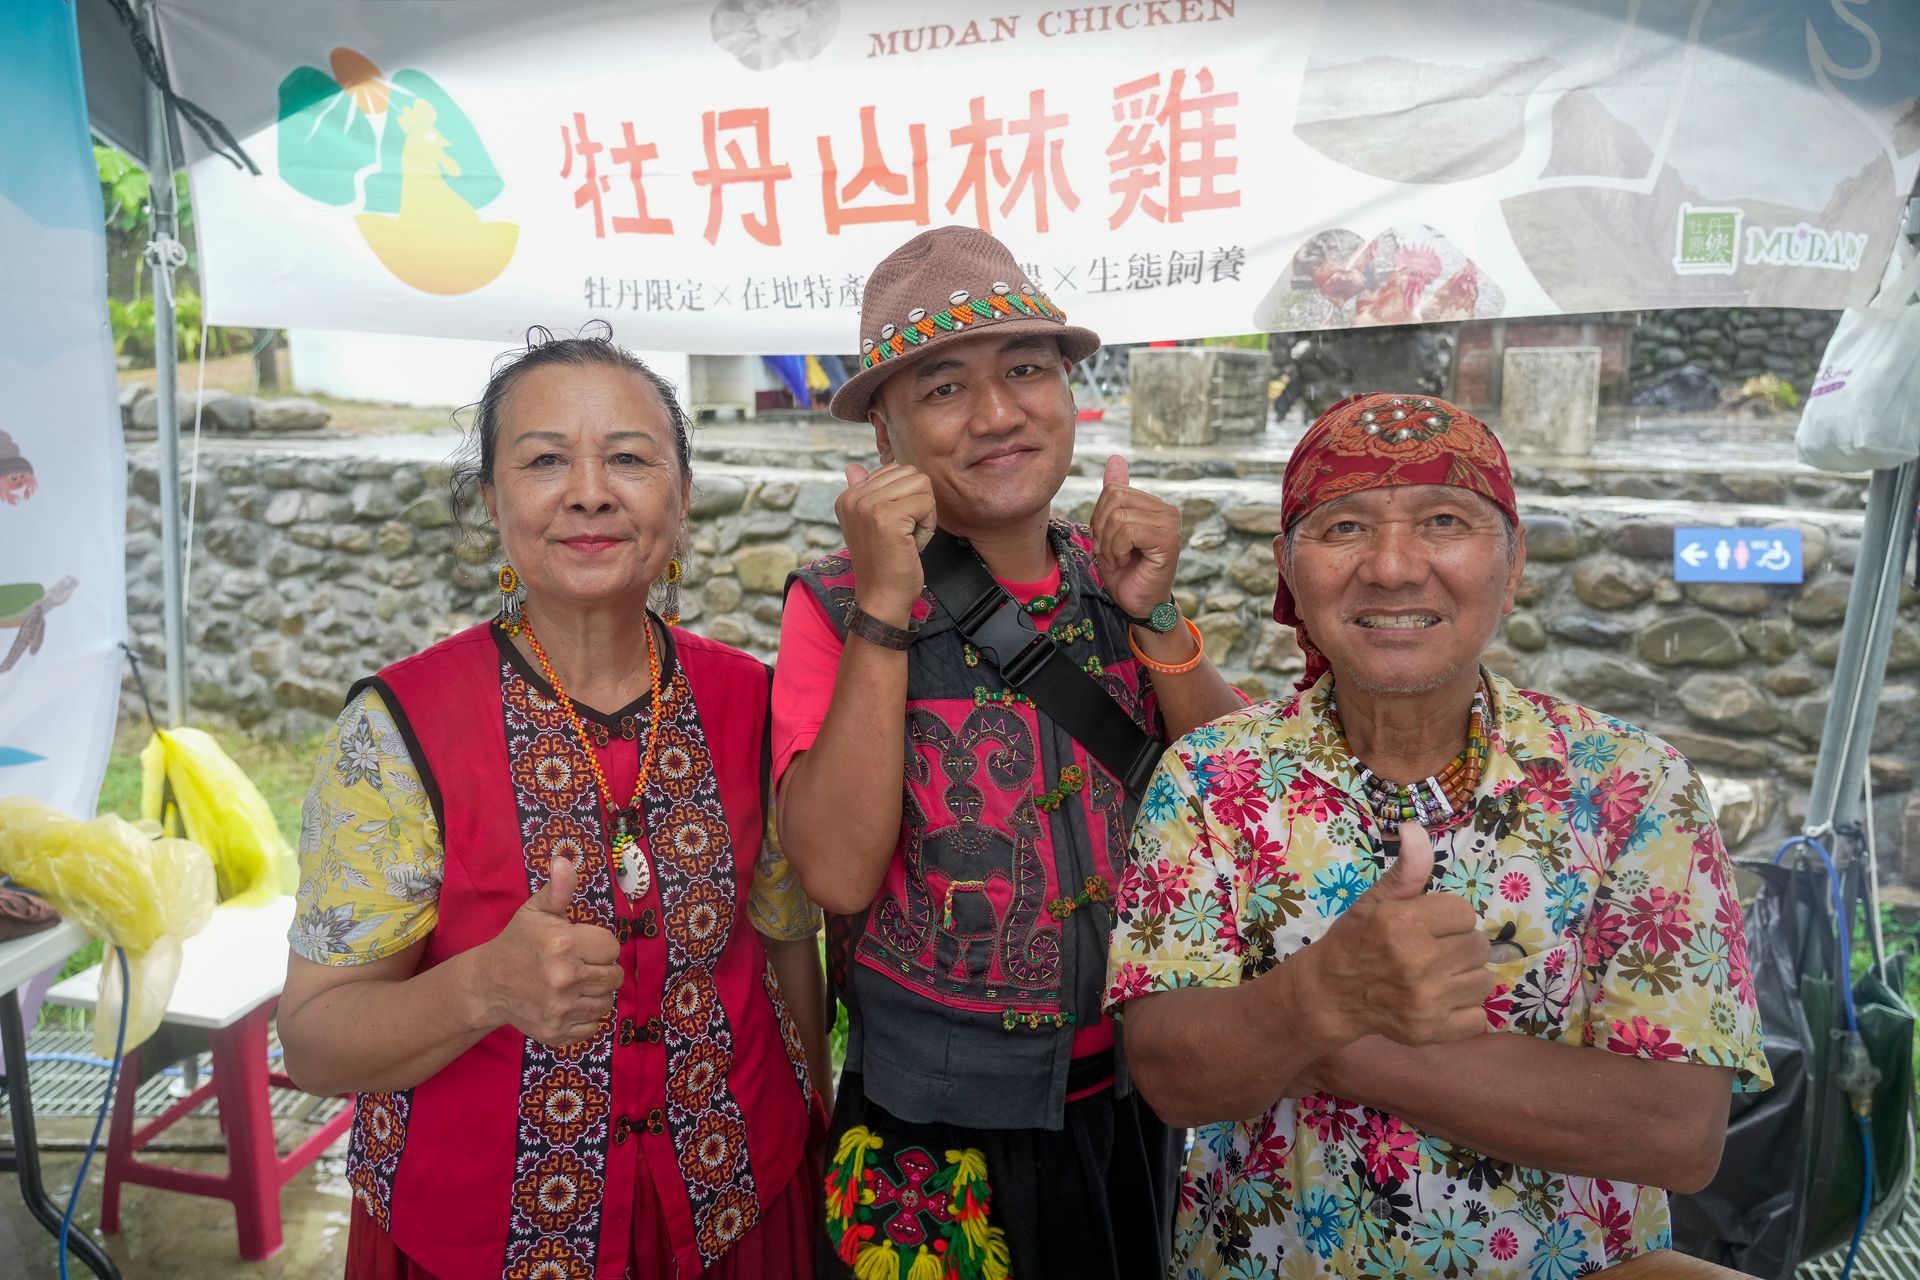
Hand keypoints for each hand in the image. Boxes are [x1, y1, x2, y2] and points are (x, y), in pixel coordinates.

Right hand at [473, 856, 621, 1046]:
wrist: (488, 985)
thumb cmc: (518, 943)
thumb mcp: (536, 911)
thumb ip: (558, 889)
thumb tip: (564, 860)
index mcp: (563, 945)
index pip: (611, 947)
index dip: (600, 945)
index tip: (582, 945)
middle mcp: (564, 979)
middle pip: (614, 977)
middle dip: (602, 969)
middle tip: (581, 965)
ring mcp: (560, 1009)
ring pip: (606, 1003)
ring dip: (595, 993)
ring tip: (575, 983)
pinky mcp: (557, 1033)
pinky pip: (593, 1026)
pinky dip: (585, 1016)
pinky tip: (569, 1003)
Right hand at [837, 462, 935, 623]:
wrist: (881, 598)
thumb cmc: (883, 563)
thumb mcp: (870, 523)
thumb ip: (865, 493)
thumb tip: (852, 466)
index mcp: (848, 495)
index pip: (894, 470)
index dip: (906, 498)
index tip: (894, 527)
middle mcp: (853, 496)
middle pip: (910, 474)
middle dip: (918, 503)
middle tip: (904, 533)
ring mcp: (868, 505)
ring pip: (921, 485)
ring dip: (924, 513)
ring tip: (907, 537)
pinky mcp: (887, 516)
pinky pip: (927, 503)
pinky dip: (928, 525)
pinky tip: (912, 543)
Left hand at [1089, 455, 1182, 619]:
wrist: (1138, 604)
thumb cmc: (1125, 571)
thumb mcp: (1111, 529)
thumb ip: (1114, 495)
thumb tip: (1115, 458)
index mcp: (1153, 504)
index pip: (1113, 490)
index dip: (1099, 517)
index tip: (1106, 541)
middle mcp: (1166, 510)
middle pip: (1114, 497)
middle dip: (1102, 528)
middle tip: (1111, 551)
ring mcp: (1170, 524)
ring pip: (1119, 516)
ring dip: (1109, 544)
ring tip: (1120, 559)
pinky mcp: (1168, 540)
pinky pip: (1128, 531)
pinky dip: (1117, 550)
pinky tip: (1126, 562)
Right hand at [1294, 824, 1492, 1047]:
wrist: (1330, 994)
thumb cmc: (1355, 940)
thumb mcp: (1376, 899)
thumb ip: (1407, 869)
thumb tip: (1414, 827)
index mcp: (1404, 923)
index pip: (1464, 912)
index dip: (1446, 918)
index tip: (1425, 926)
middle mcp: (1418, 962)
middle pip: (1478, 945)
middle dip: (1457, 946)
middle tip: (1429, 952)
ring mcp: (1427, 1001)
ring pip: (1483, 981)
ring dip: (1464, 978)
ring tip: (1435, 977)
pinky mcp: (1432, 1032)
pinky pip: (1478, 1017)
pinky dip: (1464, 1011)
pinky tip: (1438, 1002)